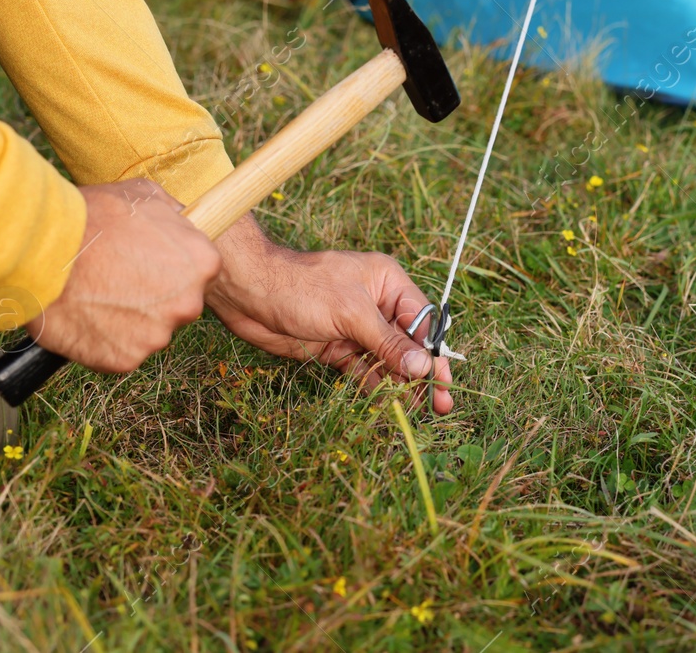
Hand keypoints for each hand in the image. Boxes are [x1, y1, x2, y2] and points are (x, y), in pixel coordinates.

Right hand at [27, 179, 220, 372]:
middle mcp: (189, 303)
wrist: (44, 252)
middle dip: (154, 297)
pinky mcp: (126, 358)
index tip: (146, 264)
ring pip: (150, 331)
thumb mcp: (144, 195)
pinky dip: (105, 340)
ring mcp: (157, 335)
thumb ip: (173, 213)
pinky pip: (121, 352)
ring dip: (128, 320)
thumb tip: (182, 219)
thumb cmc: (93, 218)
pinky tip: (87, 317)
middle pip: (178, 306)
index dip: (171, 269)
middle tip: (119, 281)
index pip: (199, 274)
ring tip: (97, 296)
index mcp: (202, 264)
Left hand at [206, 215, 454, 413]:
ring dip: (402, 385)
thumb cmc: (303, 287)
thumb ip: (388, 342)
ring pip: (387, 361)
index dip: (435, 352)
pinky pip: (363, 371)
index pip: (422, 321)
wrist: (249, 293)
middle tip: (441, 405)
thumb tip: (423, 366)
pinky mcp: (337, 349)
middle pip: (408, 345)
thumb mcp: (352, 312)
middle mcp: (376, 306)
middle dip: (424, 374)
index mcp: (388, 284)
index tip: (445, 382)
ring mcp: (356, 329)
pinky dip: (376, 387)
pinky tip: (390, 405)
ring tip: (420, 412)